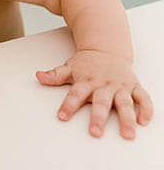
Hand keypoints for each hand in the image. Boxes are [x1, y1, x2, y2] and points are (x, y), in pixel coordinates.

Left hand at [36, 49, 152, 139]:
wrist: (106, 48)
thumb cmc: (87, 63)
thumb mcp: (69, 67)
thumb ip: (54, 75)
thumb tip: (38, 76)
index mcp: (87, 80)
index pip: (76, 94)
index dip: (68, 105)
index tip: (62, 116)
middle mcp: (104, 84)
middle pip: (101, 101)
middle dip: (98, 117)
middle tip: (95, 132)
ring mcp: (120, 85)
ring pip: (125, 103)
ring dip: (126, 118)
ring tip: (127, 134)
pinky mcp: (133, 86)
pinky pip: (142, 98)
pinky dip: (145, 109)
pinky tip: (143, 121)